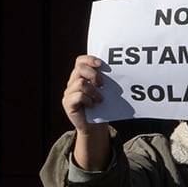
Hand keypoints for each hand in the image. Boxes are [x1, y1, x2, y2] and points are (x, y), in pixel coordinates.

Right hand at [62, 55, 113, 170]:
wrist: (94, 127)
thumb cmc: (101, 107)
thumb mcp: (104, 91)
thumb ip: (104, 80)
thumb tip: (119, 70)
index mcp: (80, 76)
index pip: (80, 61)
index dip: (90, 59)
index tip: (101, 65)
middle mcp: (72, 82)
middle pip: (79, 68)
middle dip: (93, 74)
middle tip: (102, 85)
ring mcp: (68, 93)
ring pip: (80, 83)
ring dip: (93, 91)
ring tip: (100, 99)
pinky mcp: (67, 103)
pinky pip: (78, 96)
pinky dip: (88, 100)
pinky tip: (93, 105)